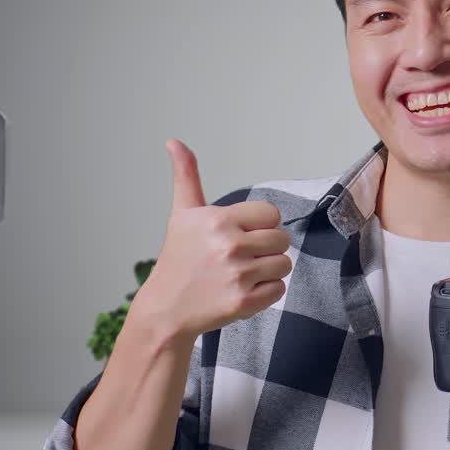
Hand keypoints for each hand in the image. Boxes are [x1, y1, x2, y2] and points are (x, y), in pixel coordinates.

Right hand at [129, 139, 292, 342]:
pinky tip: (242, 291)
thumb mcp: (183, 215)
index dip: (260, 226)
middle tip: (240, 258)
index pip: (272, 214)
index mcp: (218, 220)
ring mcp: (237, 275)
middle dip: (266, 249)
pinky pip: (279, 289)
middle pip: (282, 239)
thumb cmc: (179, 258)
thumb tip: (174, 141)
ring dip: (268, 271)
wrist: (166, 309)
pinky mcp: (243, 303)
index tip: (240, 235)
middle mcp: (229, 245)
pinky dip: (266, 293)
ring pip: (284, 265)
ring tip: (241, 274)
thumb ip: (187, 176)